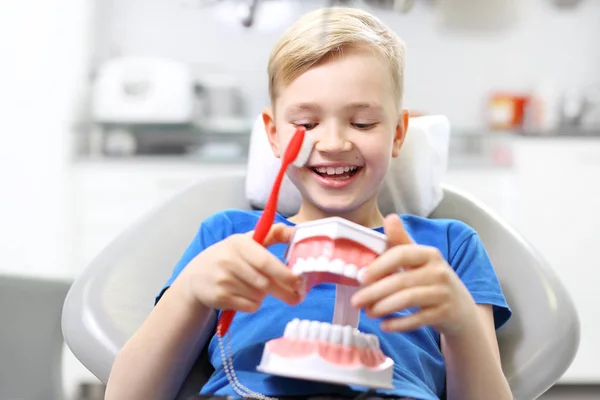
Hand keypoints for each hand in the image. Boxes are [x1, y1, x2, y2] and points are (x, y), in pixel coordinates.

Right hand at [179, 223, 301, 312]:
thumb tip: (296, 232)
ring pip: (259, 296)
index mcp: (240, 243)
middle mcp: (229, 260)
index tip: (299, 281)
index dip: (284, 273)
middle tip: (297, 298)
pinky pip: (249, 306)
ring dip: (264, 296)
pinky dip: (254, 304)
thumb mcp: (246, 241)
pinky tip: (245, 296)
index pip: (265, 261)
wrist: (196, 276)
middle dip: (284, 292)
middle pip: (265, 283)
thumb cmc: (229, 257)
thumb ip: (272, 234)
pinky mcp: (219, 297)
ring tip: (256, 289)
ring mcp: (223, 280)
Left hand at [351, 214, 477, 335]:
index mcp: (429, 254)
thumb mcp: (419, 260)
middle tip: (356, 300)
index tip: (360, 276)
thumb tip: (390, 218)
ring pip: (408, 299)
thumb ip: (401, 241)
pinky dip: (399, 323)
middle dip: (374, 292)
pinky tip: (384, 325)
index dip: (379, 265)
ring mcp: (443, 293)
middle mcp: (439, 271)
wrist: (461, 309)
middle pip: (401, 280)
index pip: (401, 254)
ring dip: (383, 307)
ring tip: (368, 312)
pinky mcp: (445, 314)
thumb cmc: (432, 280)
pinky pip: (418, 319)